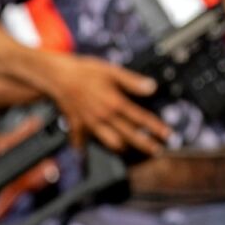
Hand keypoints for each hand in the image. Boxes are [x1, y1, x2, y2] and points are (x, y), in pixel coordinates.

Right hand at [44, 54, 171, 155]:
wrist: (56, 75)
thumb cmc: (84, 71)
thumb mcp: (112, 71)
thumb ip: (133, 82)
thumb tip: (153, 87)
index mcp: (115, 104)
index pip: (141, 119)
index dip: (156, 128)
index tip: (168, 135)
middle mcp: (104, 117)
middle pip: (129, 136)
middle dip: (145, 145)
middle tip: (157, 151)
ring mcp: (90, 123)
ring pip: (109, 142)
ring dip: (121, 147)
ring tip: (130, 151)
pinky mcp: (76, 124)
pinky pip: (80, 140)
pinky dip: (83, 147)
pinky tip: (85, 154)